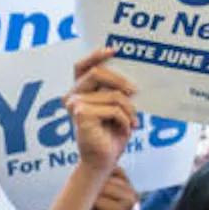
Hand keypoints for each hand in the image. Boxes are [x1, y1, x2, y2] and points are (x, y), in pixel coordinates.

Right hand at [66, 47, 137, 175]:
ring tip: (132, 122)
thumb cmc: (111, 133)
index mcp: (79, 92)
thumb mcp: (115, 106)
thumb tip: (129, 77)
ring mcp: (75, 105)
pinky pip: (114, 108)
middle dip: (121, 81)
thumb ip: (115, 89)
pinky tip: (124, 129)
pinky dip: (125, 120)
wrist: (105, 159)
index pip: (81, 67)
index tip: (113, 50)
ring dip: (129, 110)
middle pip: (98, 73)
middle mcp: (73, 97)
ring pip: (113, 95)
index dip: (95, 55)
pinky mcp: (81, 115)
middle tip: (135, 91)